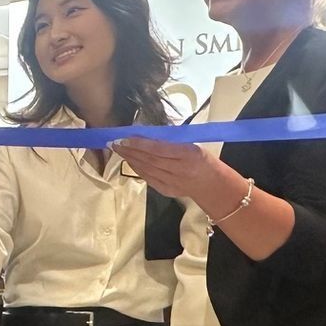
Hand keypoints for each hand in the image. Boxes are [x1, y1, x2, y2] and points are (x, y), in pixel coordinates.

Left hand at [108, 137, 240, 206]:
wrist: (212, 185)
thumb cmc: (202, 160)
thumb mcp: (192, 145)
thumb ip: (171, 142)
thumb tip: (147, 135)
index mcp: (188, 154)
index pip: (159, 149)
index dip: (140, 144)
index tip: (125, 138)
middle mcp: (179, 169)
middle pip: (150, 159)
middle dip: (130, 150)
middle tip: (114, 142)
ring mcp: (172, 182)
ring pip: (146, 169)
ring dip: (130, 159)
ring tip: (118, 149)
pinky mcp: (166, 190)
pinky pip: (148, 178)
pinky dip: (137, 169)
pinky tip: (129, 161)